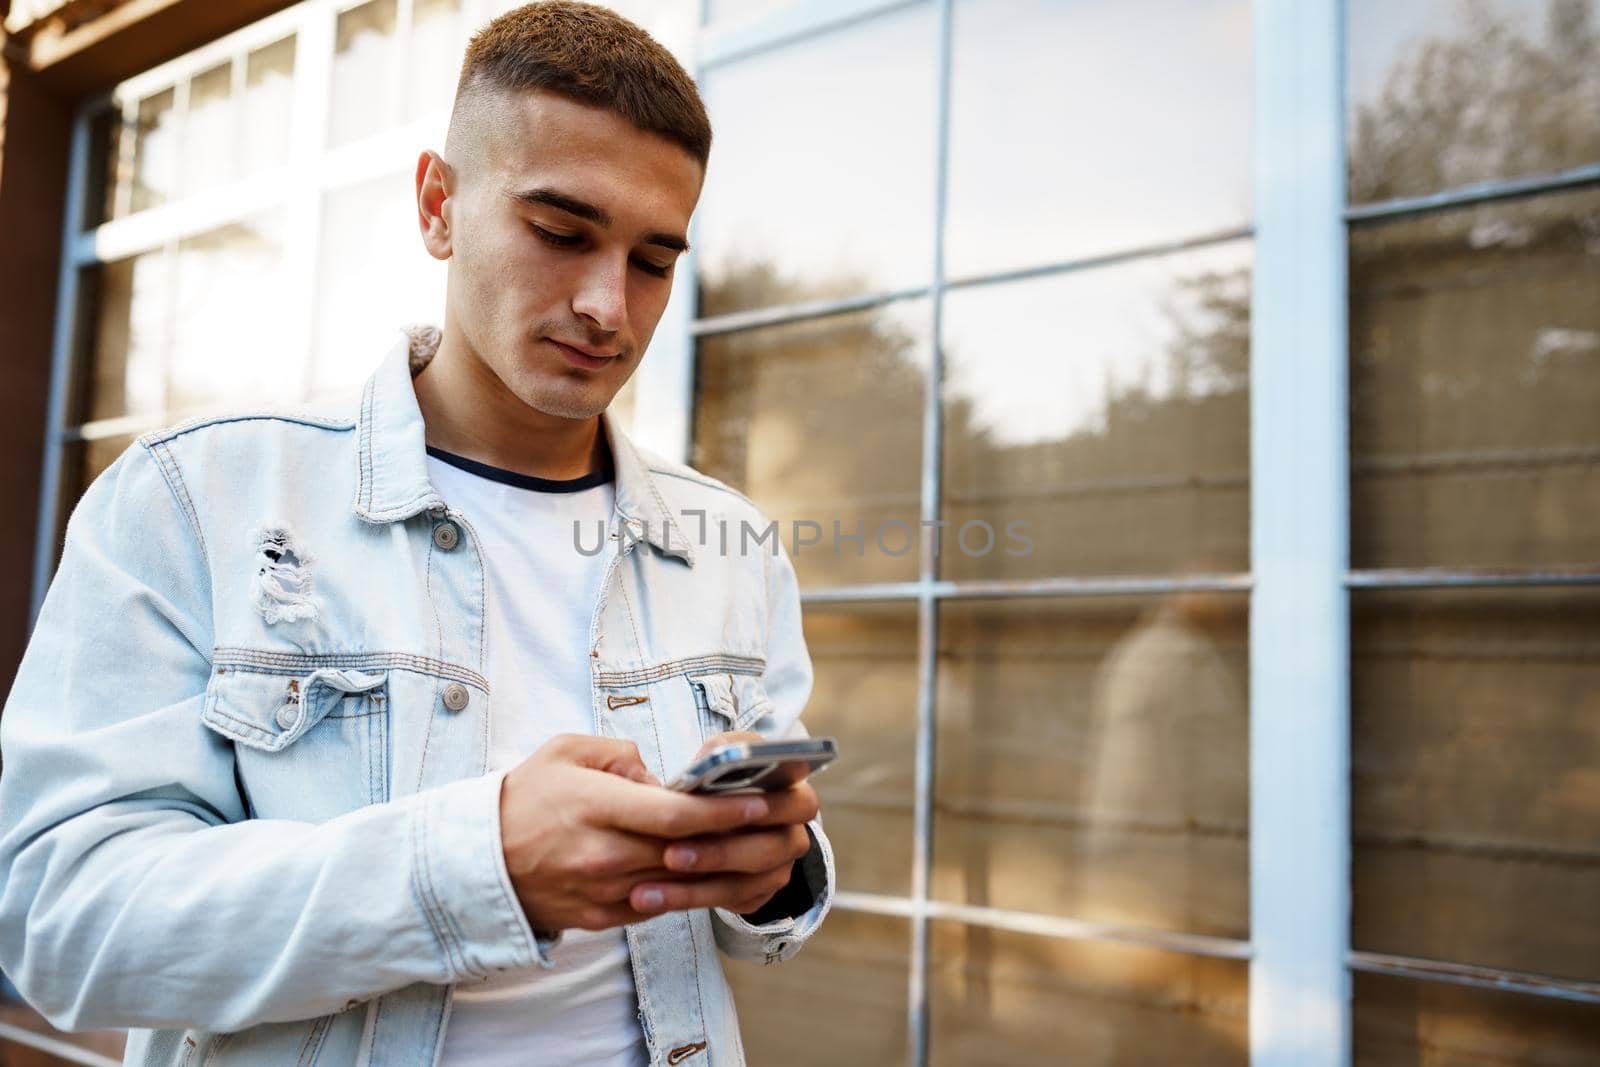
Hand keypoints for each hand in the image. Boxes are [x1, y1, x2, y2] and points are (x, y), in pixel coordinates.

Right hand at [499, 734, 774, 932]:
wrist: (474, 862)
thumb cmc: (523, 798)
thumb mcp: (564, 751)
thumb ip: (619, 753)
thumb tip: (658, 776)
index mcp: (596, 808)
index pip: (674, 815)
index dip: (723, 811)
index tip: (759, 801)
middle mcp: (602, 855)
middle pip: (686, 852)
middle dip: (736, 839)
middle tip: (776, 822)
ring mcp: (602, 892)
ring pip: (679, 884)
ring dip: (721, 869)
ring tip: (758, 848)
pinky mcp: (600, 917)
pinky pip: (657, 906)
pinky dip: (687, 890)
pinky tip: (713, 872)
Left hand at [628, 731, 819, 916]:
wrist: (717, 815)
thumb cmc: (721, 778)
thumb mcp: (725, 753)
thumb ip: (721, 751)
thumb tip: (709, 757)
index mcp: (796, 797)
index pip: (799, 803)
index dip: (766, 807)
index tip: (722, 808)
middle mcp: (793, 837)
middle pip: (765, 851)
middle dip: (716, 853)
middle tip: (670, 855)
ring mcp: (776, 872)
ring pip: (740, 886)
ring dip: (691, 889)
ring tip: (645, 891)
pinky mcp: (756, 896)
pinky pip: (724, 904)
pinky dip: (687, 901)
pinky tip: (653, 898)